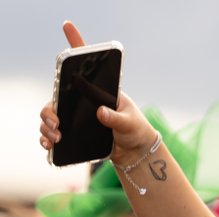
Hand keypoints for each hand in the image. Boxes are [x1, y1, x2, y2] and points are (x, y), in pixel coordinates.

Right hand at [39, 22, 157, 163]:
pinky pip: (52, 133)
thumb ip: (117, 119)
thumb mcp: (130, 123)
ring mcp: (75, 117)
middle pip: (57, 97)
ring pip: (50, 116)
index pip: (85, 65)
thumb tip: (101, 112)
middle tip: (56, 123)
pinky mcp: (73, 132)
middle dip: (50, 109)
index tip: (68, 25)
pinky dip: (47, 138)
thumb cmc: (136, 131)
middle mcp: (83, 101)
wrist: (135, 152)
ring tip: (56, 137)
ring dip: (46, 126)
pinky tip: (49, 144)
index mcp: (99, 91)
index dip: (76, 43)